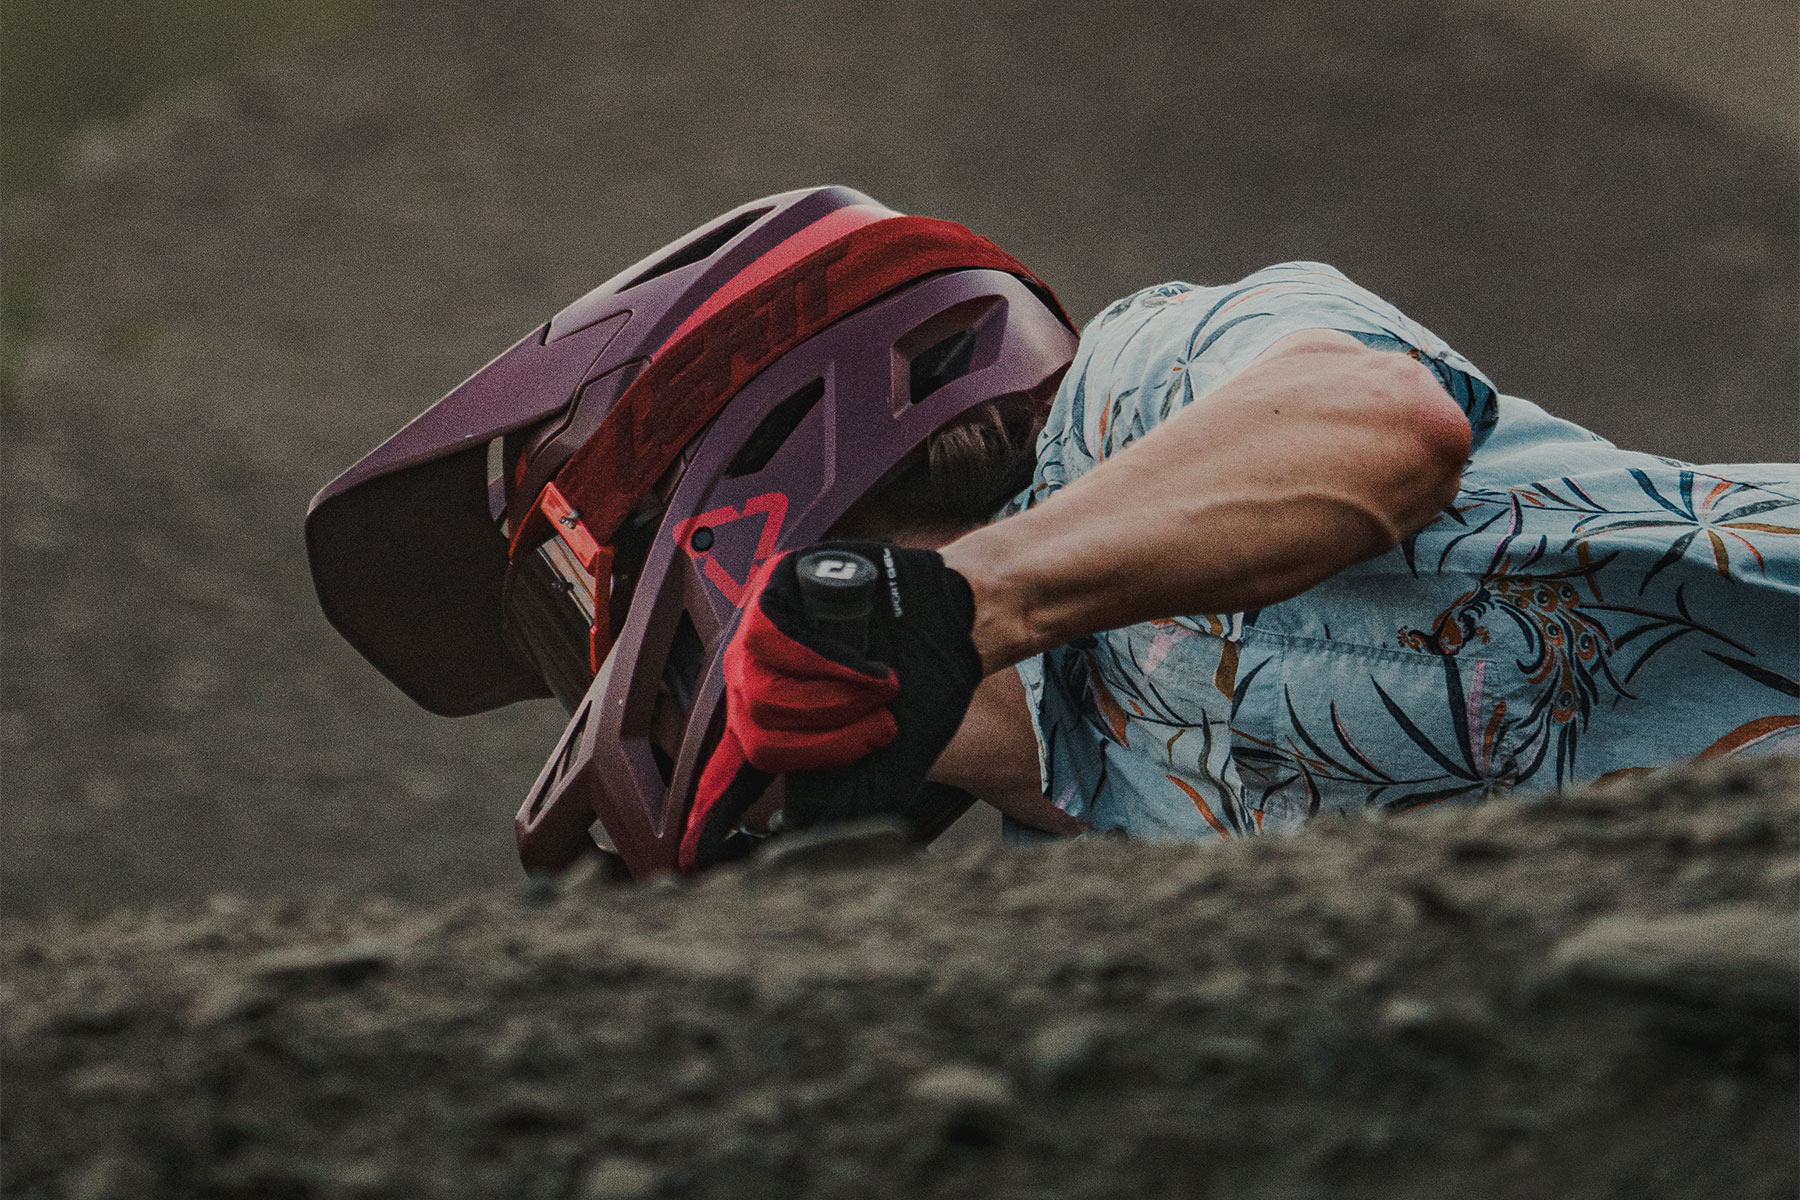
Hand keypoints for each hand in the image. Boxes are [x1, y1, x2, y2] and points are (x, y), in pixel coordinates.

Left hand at [680, 541, 983, 871]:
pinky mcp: (773, 585)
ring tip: (880, 690)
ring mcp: (758, 632)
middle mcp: (756, 682)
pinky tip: (870, 669)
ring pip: (762, 692)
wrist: (955, 623)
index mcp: (775, 726)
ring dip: (834, 702)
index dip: (706, 818)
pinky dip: (831, 664)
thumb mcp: (887, 759)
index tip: (689, 860)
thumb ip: (847, 804)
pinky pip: (776, 639)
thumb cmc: (919, 687)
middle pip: (757, 737)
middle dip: (829, 743)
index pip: (727, 778)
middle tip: (879, 726)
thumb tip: (799, 844)